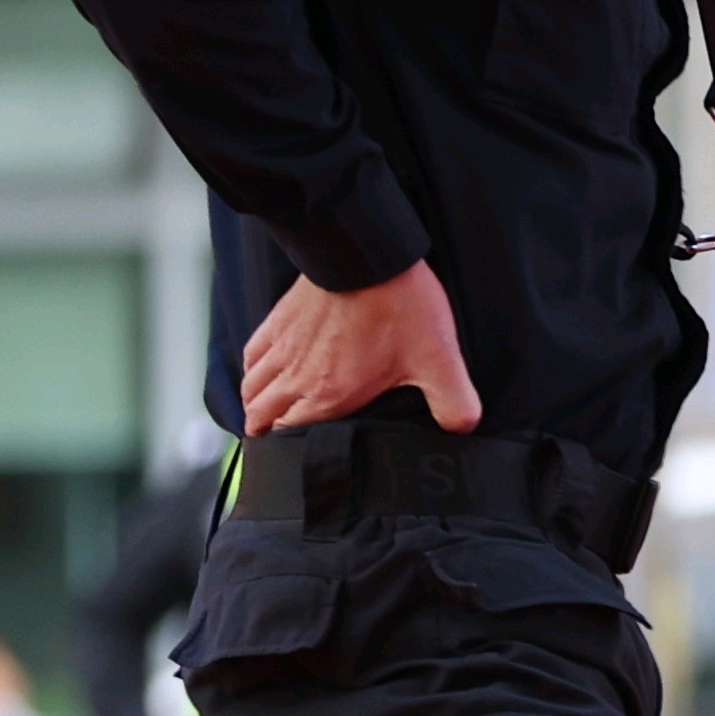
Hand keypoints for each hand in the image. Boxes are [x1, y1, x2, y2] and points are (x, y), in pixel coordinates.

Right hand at [240, 260, 481, 435]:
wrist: (367, 254)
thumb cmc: (398, 305)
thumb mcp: (438, 360)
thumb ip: (453, 401)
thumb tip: (464, 427)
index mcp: (329, 396)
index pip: (289, 437)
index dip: (285, 453)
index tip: (288, 462)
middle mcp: (298, 375)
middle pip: (262, 414)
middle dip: (263, 433)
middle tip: (269, 443)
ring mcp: (285, 346)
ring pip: (252, 386)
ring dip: (254, 404)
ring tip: (260, 415)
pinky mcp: (280, 319)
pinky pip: (253, 352)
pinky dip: (251, 369)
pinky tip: (258, 371)